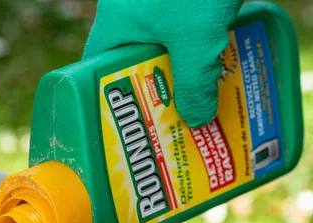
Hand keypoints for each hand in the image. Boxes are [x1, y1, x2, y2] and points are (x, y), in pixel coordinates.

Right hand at [84, 0, 242, 127]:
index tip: (124, 121)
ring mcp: (155, 2)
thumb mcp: (196, 43)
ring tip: (199, 98)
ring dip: (181, 70)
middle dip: (152, 91)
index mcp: (115, 23)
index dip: (107, 98)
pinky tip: (217, 62)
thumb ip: (194, 85)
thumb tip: (198, 121)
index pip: (95, 69)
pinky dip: (197, 46)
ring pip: (162, 45)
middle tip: (169, 118)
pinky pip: (183, 27)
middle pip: (133, 61)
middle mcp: (129, 11)